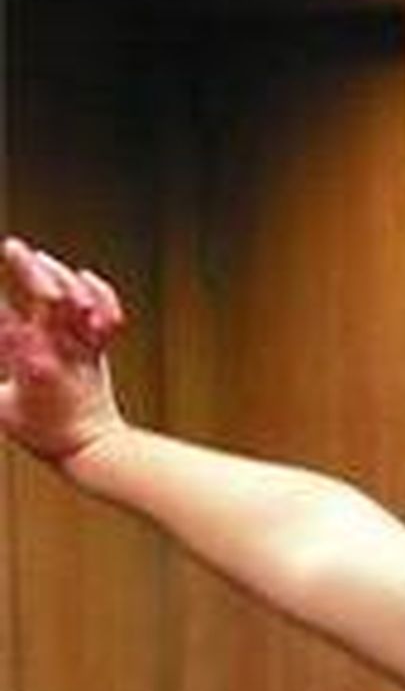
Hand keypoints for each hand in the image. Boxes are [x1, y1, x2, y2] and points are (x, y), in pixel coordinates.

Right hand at [0, 236, 127, 463]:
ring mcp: (83, 347)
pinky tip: (85, 275)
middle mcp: (59, 349)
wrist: (92, 444)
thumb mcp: (1, 407)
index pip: (2, 320)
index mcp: (29, 363)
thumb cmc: (44, 432)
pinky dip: (101, 293)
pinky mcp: (101, 349)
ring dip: (60, 274)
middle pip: (48, 298)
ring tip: (40, 257)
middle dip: (27, 268)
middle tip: (12, 246)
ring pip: (79, 300)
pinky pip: (108, 315)